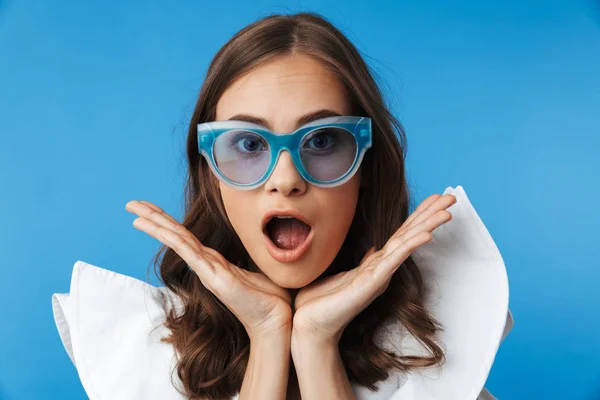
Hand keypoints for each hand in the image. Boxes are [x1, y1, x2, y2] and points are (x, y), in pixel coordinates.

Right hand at [125, 200, 292, 338]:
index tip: (150, 205)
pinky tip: (161, 230)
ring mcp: (208, 272)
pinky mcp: (215, 278)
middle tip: (131, 203)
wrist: (276, 321)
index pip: (186, 235)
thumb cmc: (270, 298)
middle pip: (175, 234)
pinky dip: (175, 240)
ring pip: (178, 241)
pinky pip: (192, 253)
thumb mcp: (258, 271)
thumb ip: (248, 259)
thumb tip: (258, 244)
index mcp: (215, 262)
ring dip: (156, 226)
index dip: (167, 220)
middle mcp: (207, 265)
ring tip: (135, 213)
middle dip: (153, 217)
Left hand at [292, 193, 456, 343]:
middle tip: (451, 198)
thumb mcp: (344, 274)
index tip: (435, 197)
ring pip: (407, 245)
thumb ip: (363, 262)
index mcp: (376, 264)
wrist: (310, 324)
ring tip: (447, 212)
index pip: (402, 234)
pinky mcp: (371, 284)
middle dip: (430, 215)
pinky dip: (410, 246)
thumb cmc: (322, 301)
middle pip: (410, 235)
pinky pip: (393, 260)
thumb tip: (373, 250)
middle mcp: (382, 269)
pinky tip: (426, 234)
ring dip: (427, 226)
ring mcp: (379, 276)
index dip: (418, 214)